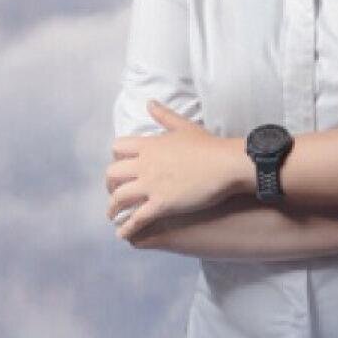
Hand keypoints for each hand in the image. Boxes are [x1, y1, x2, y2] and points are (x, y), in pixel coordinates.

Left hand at [106, 101, 249, 239]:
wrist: (227, 164)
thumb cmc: (210, 145)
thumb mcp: (185, 126)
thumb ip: (164, 116)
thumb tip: (149, 103)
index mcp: (150, 145)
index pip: (118, 148)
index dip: (117, 158)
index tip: (121, 166)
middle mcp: (145, 164)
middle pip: (112, 174)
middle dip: (110, 185)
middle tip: (115, 192)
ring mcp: (151, 185)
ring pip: (119, 198)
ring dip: (113, 209)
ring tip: (113, 216)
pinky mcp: (161, 204)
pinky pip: (136, 218)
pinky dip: (126, 228)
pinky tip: (123, 234)